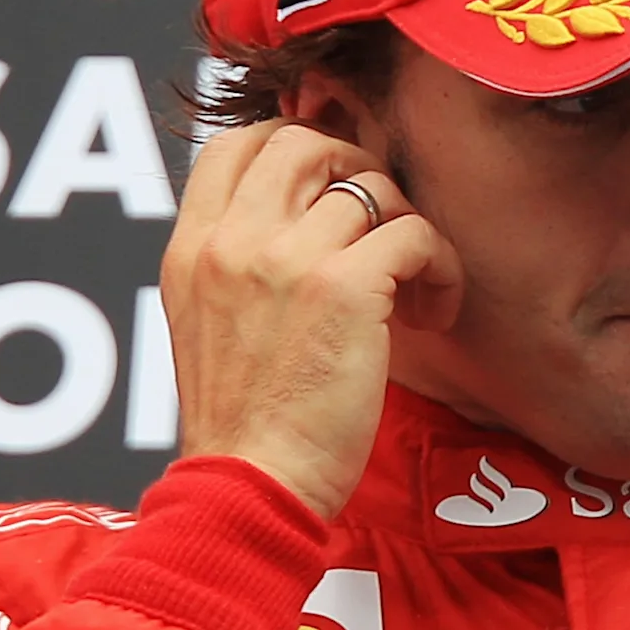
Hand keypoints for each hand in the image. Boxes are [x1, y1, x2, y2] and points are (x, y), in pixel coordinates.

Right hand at [162, 122, 459, 518]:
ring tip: (413, 288)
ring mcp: (285, 258)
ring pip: (371, 186)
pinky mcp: (343, 287)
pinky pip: (414, 233)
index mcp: (190, 249)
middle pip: (305, 143)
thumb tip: (298, 222)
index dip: (294, 145)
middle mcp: (231, 241)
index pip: (236, 144)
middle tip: (380, 227)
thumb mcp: (205, 327)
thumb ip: (235, 267)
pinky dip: (439, 266)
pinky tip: (433, 311)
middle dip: (357, 171)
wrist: (248, 487)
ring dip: (406, 227)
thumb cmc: (242, 427)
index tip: (330, 188)